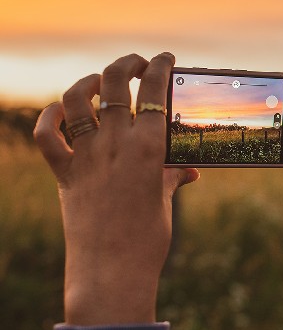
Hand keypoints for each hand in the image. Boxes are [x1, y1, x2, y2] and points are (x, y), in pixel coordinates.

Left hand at [34, 53, 198, 324]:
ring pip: (75, 100)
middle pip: (113, 82)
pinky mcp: (64, 174)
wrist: (112, 270)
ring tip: (99, 81)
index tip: (166, 59)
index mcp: (148, 148)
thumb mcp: (165, 201)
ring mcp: (85, 157)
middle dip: (127, 63)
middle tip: (137, 64)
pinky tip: (61, 111)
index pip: (155, 91)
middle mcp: (114, 144)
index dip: (161, 66)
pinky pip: (46, 136)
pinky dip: (49, 117)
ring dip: (87, 82)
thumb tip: (188, 170)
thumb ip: (173, 177)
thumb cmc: (149, 238)